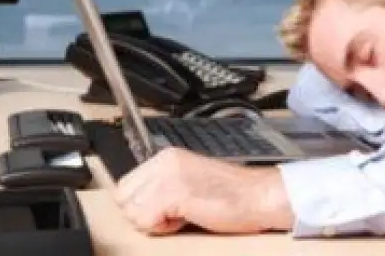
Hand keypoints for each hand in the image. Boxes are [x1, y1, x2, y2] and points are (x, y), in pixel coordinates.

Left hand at [114, 147, 293, 234]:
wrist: (260, 196)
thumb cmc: (233, 195)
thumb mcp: (190, 180)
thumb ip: (162, 185)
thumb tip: (138, 203)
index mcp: (167, 156)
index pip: (126, 186)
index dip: (143, 205)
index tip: (167, 208)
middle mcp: (164, 161)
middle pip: (124, 198)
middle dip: (145, 213)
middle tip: (176, 212)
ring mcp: (168, 175)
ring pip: (132, 211)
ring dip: (155, 221)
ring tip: (184, 214)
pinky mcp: (175, 192)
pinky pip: (146, 220)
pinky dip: (164, 228)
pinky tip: (187, 217)